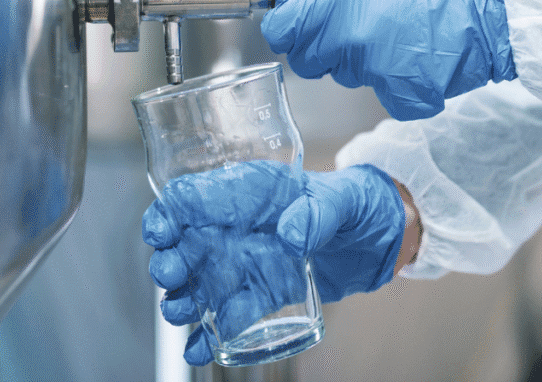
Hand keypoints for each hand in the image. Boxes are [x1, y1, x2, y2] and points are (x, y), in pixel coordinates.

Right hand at [142, 161, 404, 365]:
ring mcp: (244, 263)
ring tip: (184, 314)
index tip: (161, 234)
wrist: (379, 237)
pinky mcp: (260, 293)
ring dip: (182, 300)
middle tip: (173, 276)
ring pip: (197, 282)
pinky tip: (199, 349)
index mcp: (247, 192)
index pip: (192, 195)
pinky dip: (208, 335)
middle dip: (169, 261)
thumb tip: (291, 236)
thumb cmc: (357, 202)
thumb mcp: (342, 199)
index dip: (168, 212)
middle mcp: (236, 228)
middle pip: (183, 242)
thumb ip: (318, 213)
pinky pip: (226, 315)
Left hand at [248, 0, 515, 119]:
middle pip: (305, 60)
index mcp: (337, 0)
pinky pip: (380, 96)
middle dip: (322, 45)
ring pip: (342, 76)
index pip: (280, 33)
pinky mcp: (402, 97)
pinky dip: (396, 83)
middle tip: (359, 22)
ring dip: (359, 60)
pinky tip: (416, 58)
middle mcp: (350, 39)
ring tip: (396, 33)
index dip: (289, 26)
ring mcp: (376, 72)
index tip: (302, 19)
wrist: (492, 6)